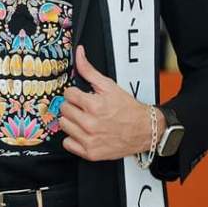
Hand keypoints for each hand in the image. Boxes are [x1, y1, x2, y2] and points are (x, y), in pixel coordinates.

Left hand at [59, 46, 165, 161]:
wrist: (144, 130)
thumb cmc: (128, 109)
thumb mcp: (109, 85)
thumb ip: (89, 70)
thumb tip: (79, 53)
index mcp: (94, 105)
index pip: (68, 94)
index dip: (75, 93)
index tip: (81, 96)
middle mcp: (90, 123)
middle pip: (64, 109)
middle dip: (73, 106)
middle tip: (84, 107)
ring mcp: (89, 140)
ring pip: (63, 125)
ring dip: (72, 121)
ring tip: (84, 119)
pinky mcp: (90, 153)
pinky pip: (67, 143)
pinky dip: (73, 138)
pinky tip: (83, 132)